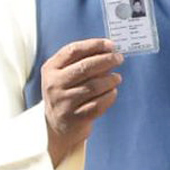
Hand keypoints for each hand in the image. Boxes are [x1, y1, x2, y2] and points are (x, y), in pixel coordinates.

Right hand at [42, 38, 123, 164]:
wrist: (57, 124)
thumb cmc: (66, 92)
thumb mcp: (65, 74)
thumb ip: (83, 61)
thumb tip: (110, 52)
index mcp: (51, 69)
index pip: (73, 50)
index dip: (94, 45)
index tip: (110, 45)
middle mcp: (54, 85)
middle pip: (84, 67)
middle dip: (106, 60)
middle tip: (119, 58)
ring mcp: (63, 103)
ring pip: (93, 86)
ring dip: (110, 79)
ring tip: (117, 78)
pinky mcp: (74, 118)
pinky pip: (98, 104)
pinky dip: (109, 96)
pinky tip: (113, 92)